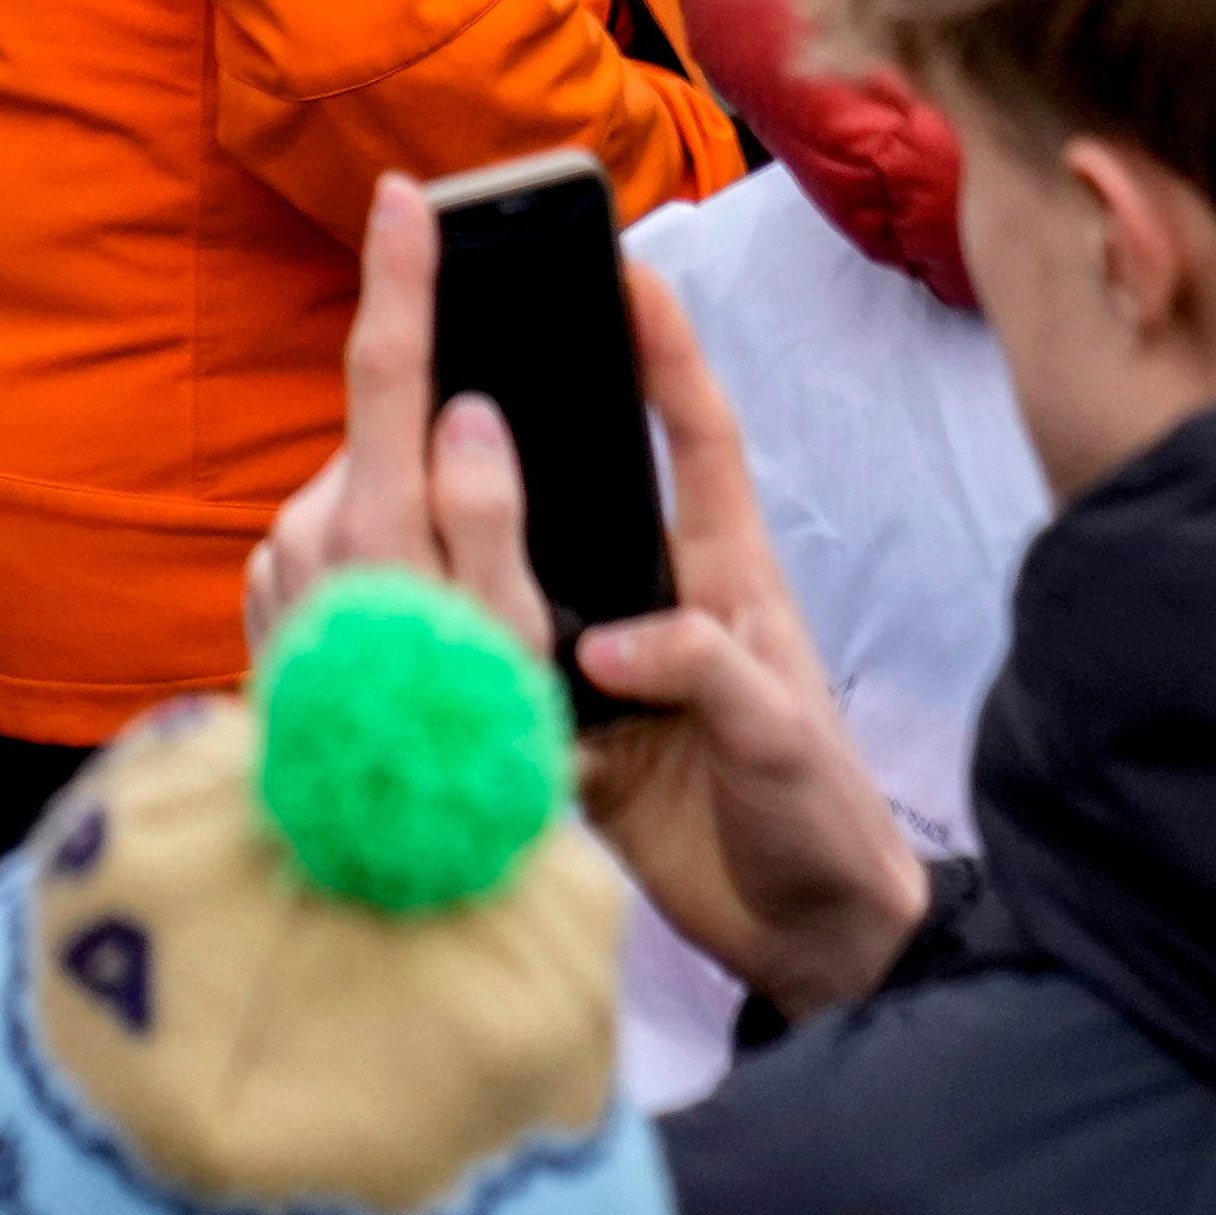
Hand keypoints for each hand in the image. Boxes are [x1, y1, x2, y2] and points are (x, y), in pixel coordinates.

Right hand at [252, 175, 931, 1021]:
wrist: (809, 944)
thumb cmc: (821, 823)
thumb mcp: (779, 739)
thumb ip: (705, 674)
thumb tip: (602, 643)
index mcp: (724, 580)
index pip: (696, 440)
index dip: (666, 352)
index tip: (625, 270)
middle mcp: (659, 602)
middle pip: (583, 483)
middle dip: (527, 406)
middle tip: (461, 332)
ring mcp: (610, 662)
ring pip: (523, 565)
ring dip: (472, 520)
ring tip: (395, 465)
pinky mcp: (568, 729)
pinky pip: (498, 663)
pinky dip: (456, 639)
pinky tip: (394, 616)